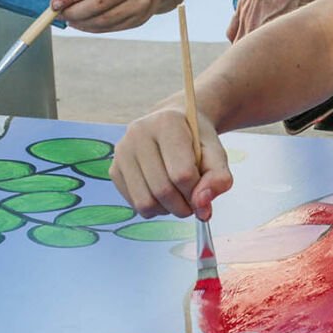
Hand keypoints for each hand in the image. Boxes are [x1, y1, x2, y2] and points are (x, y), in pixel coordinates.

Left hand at [50, 0, 158, 32]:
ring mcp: (141, 3)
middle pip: (98, 4)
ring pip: (104, 19)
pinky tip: (82, 23)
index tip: (54, 3)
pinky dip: (92, 27)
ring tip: (68, 18)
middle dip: (73, 11)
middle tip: (58, 13)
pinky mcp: (141, 18)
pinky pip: (111, 27)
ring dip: (81, 22)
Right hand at [110, 105, 234, 219]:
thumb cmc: (197, 140)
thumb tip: (202, 208)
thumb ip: (219, 179)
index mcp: (167, 122)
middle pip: (162, 190)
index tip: (204, 189)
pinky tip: (163, 194)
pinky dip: (154, 208)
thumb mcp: (217, 154)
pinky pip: (134, 205)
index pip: (182, 174)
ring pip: (145, 202)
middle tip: (193, 200)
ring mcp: (122, 151)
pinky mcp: (114, 168)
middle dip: (184, 205)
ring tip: (179, 197)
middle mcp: (138, 133)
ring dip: (168, 210)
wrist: (175, 125)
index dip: (198, 192)